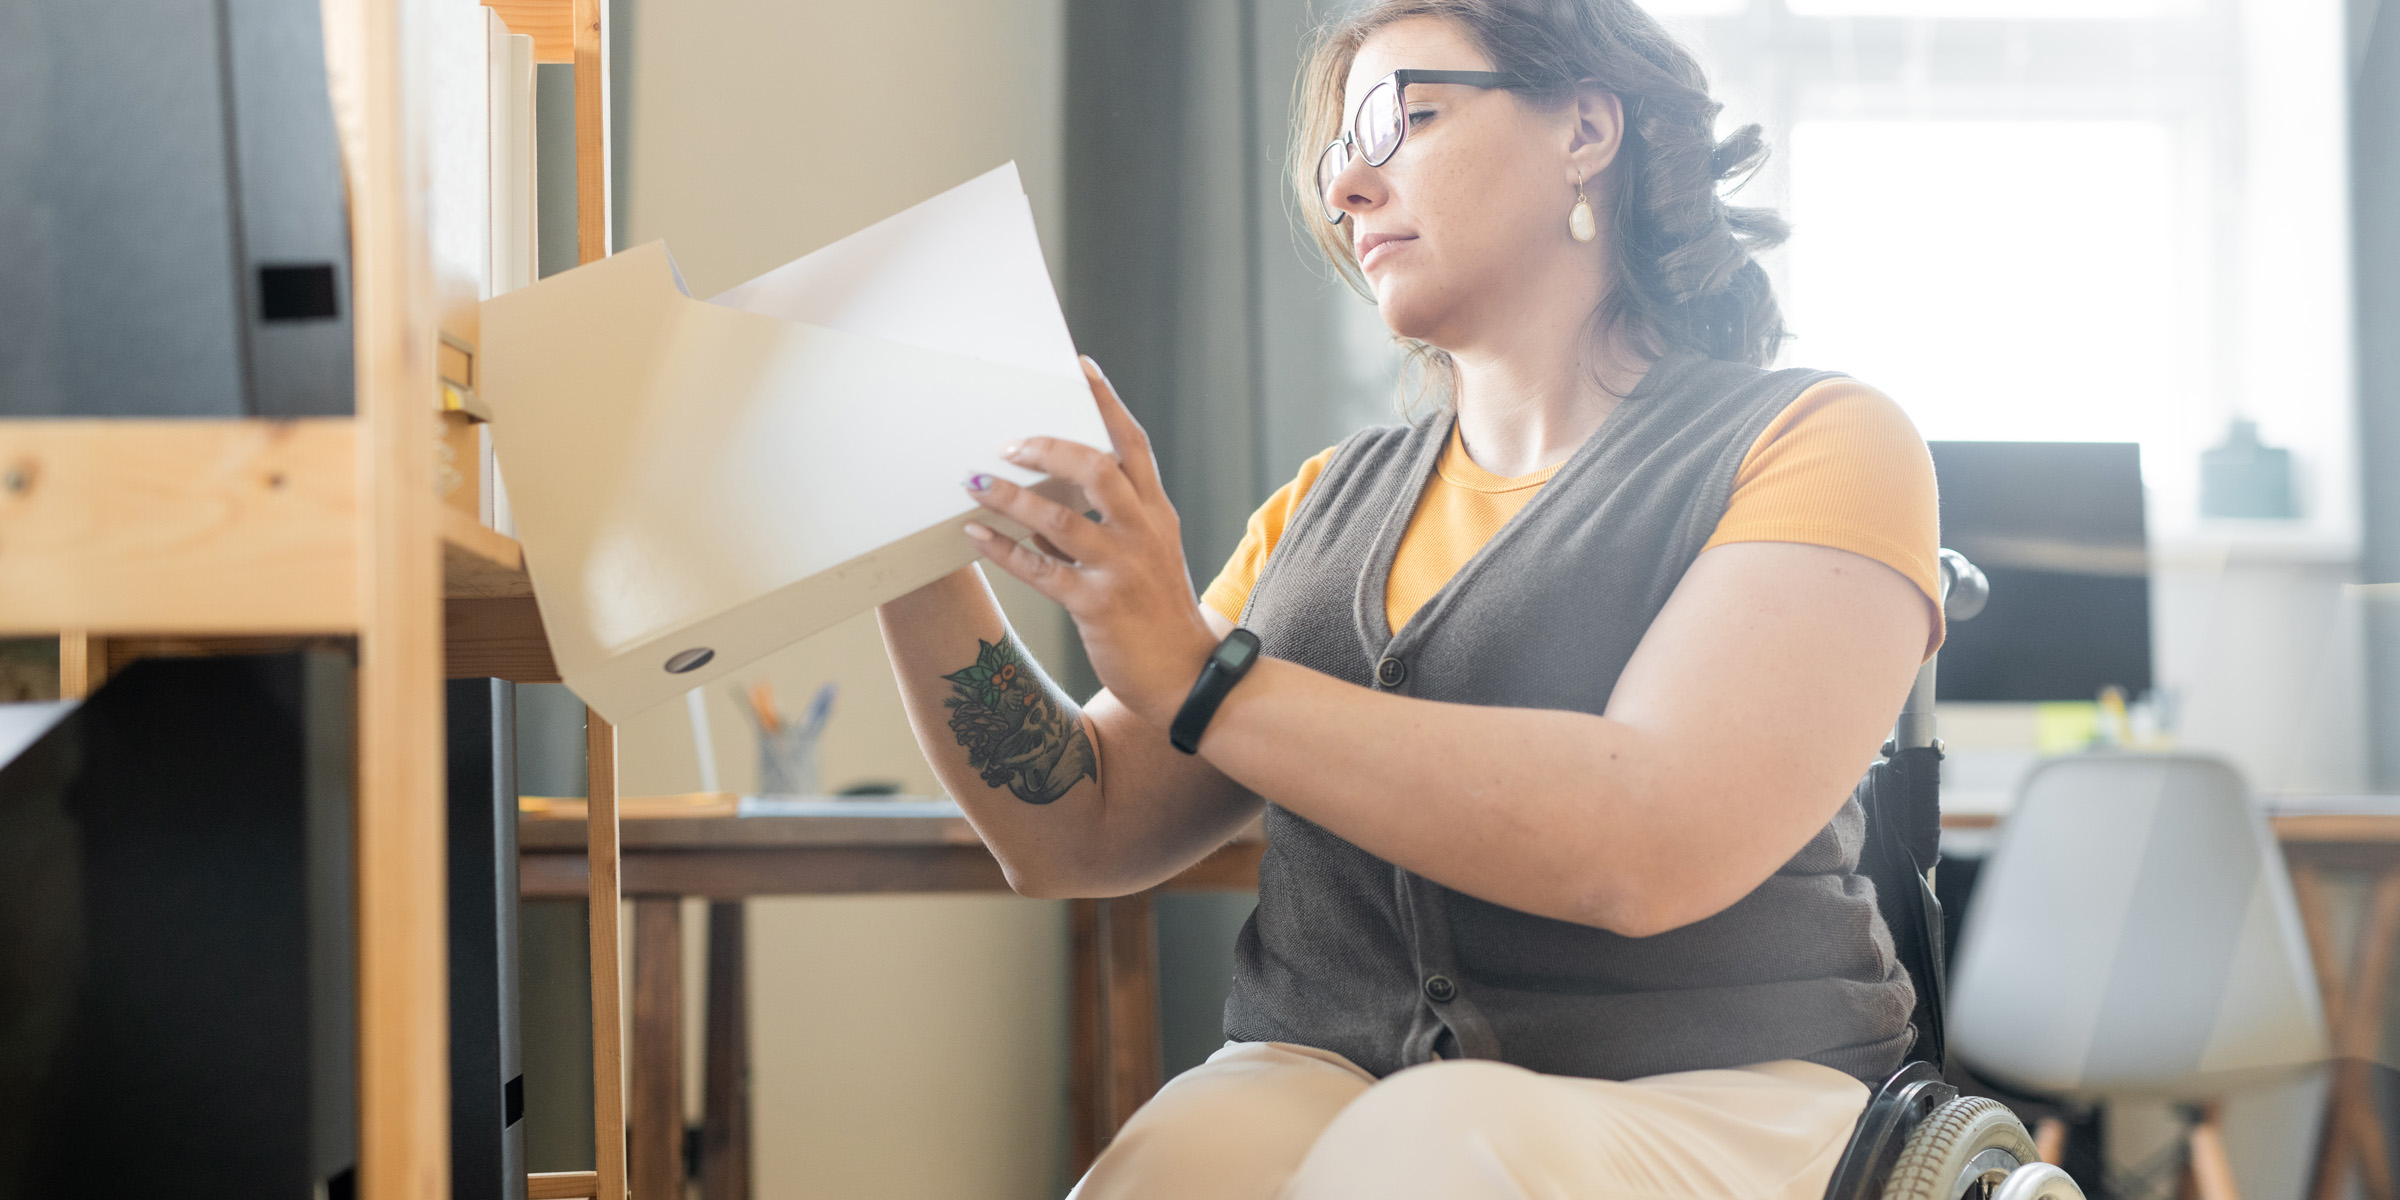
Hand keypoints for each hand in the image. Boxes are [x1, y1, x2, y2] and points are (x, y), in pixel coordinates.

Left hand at [962, 358, 1219, 726]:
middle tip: (1008, 443)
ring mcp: (1120, 568)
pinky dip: (1003, 548)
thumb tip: (1039, 510)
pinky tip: (976, 534)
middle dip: (1046, 447)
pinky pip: (1040, 569)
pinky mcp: (1097, 605)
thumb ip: (1101, 527)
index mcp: (1157, 514)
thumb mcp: (1144, 557)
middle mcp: (1142, 533)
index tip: (1080, 367)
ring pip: (1059, 518)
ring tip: (974, 482)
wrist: (1188, 679)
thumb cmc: (1158, 614)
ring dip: (1010, 496)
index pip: (1133, 444)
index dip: (1106, 402)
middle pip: (1096, 467)